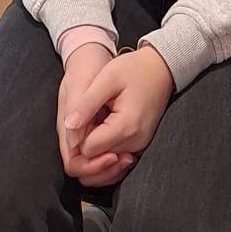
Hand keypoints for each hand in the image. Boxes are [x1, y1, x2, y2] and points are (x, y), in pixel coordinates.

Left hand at [67, 46, 174, 166]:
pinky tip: (104, 128)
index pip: (87, 150)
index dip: (78, 134)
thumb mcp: (107, 78)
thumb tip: (69, 126)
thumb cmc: (135, 69)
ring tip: (98, 118)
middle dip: (85, 141)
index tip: (82, 114)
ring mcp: (139, 146)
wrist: (161, 69)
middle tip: (90, 114)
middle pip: (95, 158)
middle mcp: (135, 143)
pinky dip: (104, 150)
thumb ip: (86, 104)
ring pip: (104, 162)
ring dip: (94, 146)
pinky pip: (115, 162)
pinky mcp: (140, 146)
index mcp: (126, 127)